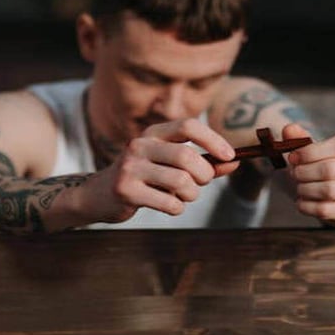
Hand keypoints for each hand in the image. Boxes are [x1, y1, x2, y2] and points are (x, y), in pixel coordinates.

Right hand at [80, 118, 238, 222]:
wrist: (98, 195)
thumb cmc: (143, 178)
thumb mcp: (169, 165)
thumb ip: (202, 163)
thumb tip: (235, 161)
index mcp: (153, 133)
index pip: (188, 126)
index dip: (213, 140)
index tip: (230, 156)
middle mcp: (140, 145)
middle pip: (187, 157)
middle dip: (204, 175)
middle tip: (201, 184)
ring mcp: (130, 167)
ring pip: (181, 182)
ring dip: (191, 195)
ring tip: (183, 197)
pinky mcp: (126, 190)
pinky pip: (169, 203)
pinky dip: (177, 208)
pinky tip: (167, 206)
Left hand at [284, 123, 334, 224]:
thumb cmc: (329, 165)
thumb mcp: (316, 150)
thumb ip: (300, 138)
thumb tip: (289, 128)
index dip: (311, 152)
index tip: (293, 157)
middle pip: (330, 169)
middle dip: (304, 172)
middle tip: (294, 173)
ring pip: (328, 191)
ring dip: (305, 189)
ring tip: (300, 186)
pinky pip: (325, 210)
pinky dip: (307, 206)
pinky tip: (302, 200)